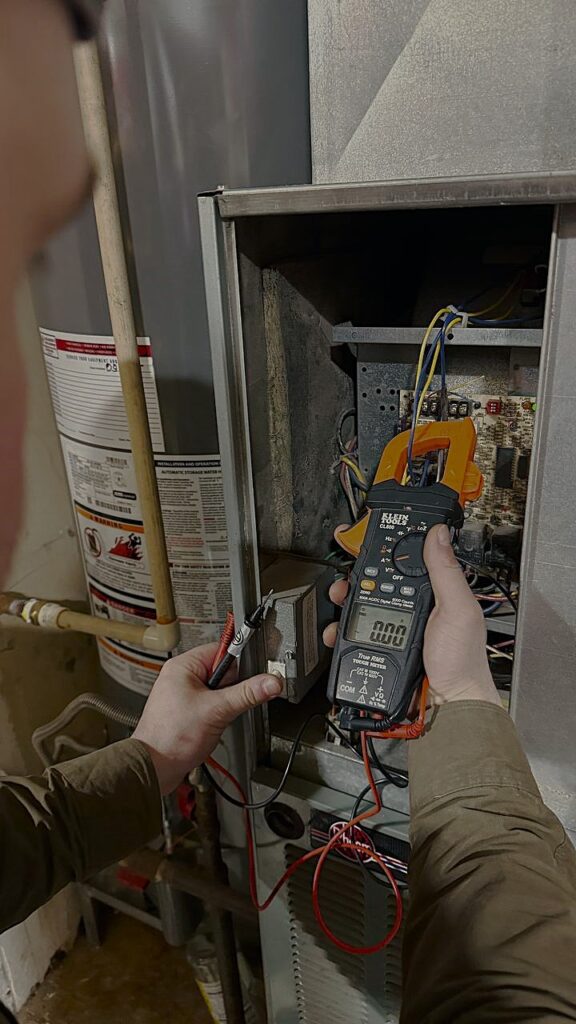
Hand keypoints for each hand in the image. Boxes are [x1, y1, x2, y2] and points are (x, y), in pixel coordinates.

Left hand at [133, 644, 282, 794]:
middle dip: (231, 689)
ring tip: (214, 718)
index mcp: (183, 666)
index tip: (254, 673)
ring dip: (224, 704)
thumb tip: (271, 681)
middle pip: (222, 672)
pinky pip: (211, 704)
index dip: (238, 663)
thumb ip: (247, 694)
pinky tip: (210, 725)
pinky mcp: (187, 710)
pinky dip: (217, 714)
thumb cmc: (171, 737)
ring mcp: (183, 694)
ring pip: (219, 690)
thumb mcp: (216, 710)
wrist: (155, 767)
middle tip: (225, 704)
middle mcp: (181, 677)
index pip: (221, 650)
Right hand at [323, 524, 499, 706]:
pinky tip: (340, 632)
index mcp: (435, 592)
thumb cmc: (462, 661)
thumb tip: (439, 534)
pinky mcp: (383, 646)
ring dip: (345, 604)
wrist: (448, 704)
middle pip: (377, 583)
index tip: (363, 539)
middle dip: (355, 578)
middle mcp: (415, 607)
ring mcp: (397, 627)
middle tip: (345, 581)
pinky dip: (343, 631)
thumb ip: (447, 572)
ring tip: (339, 604)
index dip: (384, 549)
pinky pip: (357, 633)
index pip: (405, 561)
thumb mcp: (458, 610)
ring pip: (362, 606)